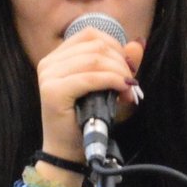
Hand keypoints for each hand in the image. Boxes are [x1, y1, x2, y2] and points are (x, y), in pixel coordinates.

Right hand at [35, 26, 145, 164]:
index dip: (115, 45)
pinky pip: (90, 77)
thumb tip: (137, 43)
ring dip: (118, 72)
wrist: (68, 152)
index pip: (90, 34)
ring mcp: (48, 76)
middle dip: (120, 62)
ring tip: (127, 89)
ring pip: (94, 59)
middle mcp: (49, 63)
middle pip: (95, 45)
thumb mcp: (107, 87)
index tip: (127, 66)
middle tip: (130, 81)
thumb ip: (120, 64)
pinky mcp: (53, 91)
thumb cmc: (86, 120)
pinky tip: (122, 89)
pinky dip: (111, 81)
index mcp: (57, 57)